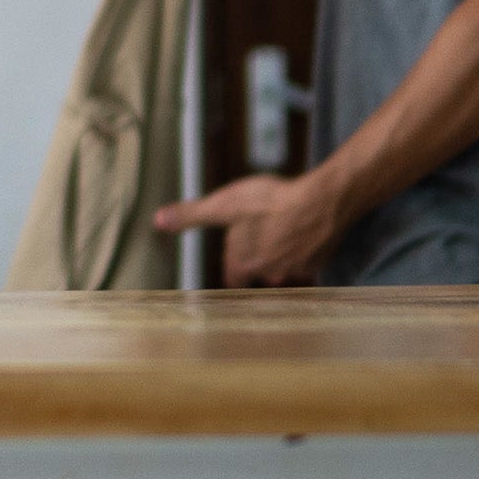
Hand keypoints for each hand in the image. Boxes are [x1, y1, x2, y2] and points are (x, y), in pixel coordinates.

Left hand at [154, 171, 341, 285]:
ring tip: (281, 234)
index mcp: (244, 262)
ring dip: (280, 256)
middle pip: (259, 274)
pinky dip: (303, 252)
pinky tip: (302, 233)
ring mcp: (296, 271)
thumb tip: (158, 221)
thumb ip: (191, 216)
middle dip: (257, 260)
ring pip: (284, 270)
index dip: (232, 266)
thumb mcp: (223, 204)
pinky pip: (306, 263)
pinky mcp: (319, 263)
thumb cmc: (268, 202)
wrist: (320, 202)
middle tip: (259, 239)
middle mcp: (269, 274)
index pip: (233, 277)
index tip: (233, 262)